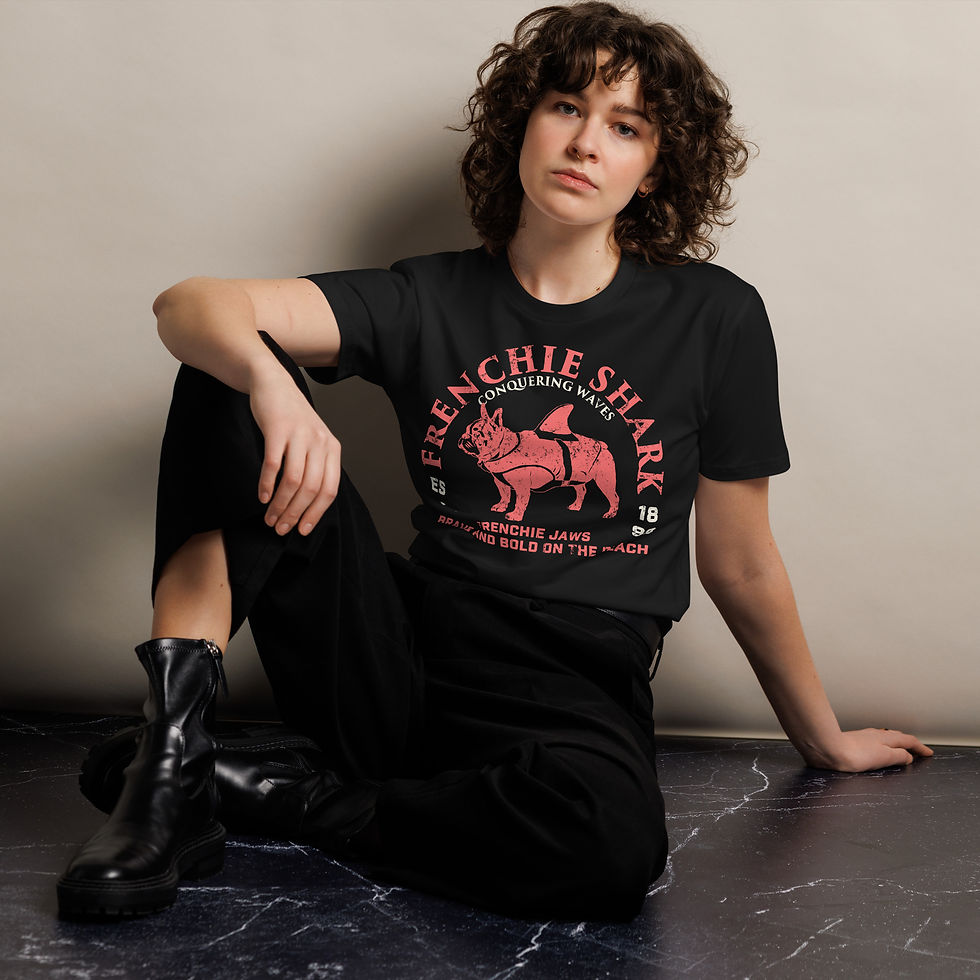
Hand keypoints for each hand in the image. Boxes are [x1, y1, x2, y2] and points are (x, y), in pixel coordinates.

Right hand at [248, 368, 340, 535]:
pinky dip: (267, 484)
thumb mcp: (312, 441)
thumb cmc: (291, 419)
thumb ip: (315, 467)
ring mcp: (300, 435)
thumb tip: (307, 506)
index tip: (302, 530)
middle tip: (280, 528)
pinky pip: (273, 464)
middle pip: (311, 489)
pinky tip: (261, 497)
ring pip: (293, 481)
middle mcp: (320, 442)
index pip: (329, 490)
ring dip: (280, 504)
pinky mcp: (278, 429)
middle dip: (295, 514)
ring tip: (269, 518)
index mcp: (332, 448)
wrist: (273, 384)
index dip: (315, 514)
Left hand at [807, 728, 933, 772]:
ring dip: (897, 742)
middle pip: (898, 737)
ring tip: (901, 748)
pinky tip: (878, 747)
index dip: (920, 748)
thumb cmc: (854, 754)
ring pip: (886, 737)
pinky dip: (884, 744)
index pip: (908, 741)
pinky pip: (876, 740)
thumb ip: (898, 756)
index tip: (929, 753)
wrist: (828, 749)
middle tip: (919, 750)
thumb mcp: (883, 757)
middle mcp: (876, 735)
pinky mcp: (854, 741)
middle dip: (910, 743)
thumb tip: (908, 756)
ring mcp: (865, 737)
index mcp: (886, 739)